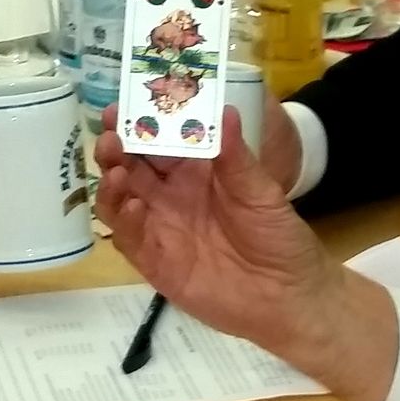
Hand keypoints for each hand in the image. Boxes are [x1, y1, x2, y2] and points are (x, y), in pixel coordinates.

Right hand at [96, 111, 397, 400]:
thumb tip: (224, 110)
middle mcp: (171, 197)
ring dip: (112, 182)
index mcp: (195, 172)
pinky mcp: (156, 263)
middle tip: (110, 132)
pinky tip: (133, 206)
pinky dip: (125, 222)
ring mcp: (160, 229)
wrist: (289, 297)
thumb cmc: (280, 238)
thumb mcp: (262, 193)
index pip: (159, 142)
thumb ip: (237, 156)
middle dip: (115, 148)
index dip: (140, 123)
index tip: (125, 103)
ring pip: (121, 201)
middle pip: (131, 167)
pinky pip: (130, 240)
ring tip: (115, 167)